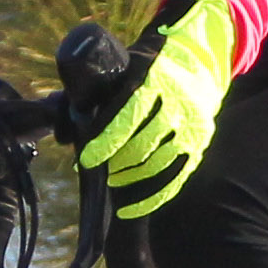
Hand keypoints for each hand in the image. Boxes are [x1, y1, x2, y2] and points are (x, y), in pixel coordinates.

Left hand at [75, 0, 240, 218]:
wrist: (201, 58)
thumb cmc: (152, 65)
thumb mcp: (128, 65)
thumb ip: (103, 89)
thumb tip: (66, 115)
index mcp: (156, 80)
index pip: (129, 114)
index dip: (106, 140)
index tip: (87, 158)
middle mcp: (179, 103)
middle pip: (142, 144)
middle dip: (115, 161)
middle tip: (98, 168)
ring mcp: (192, 127)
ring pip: (157, 164)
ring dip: (129, 178)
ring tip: (112, 181)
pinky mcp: (199, 145)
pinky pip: (174, 180)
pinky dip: (150, 199)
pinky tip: (129, 209)